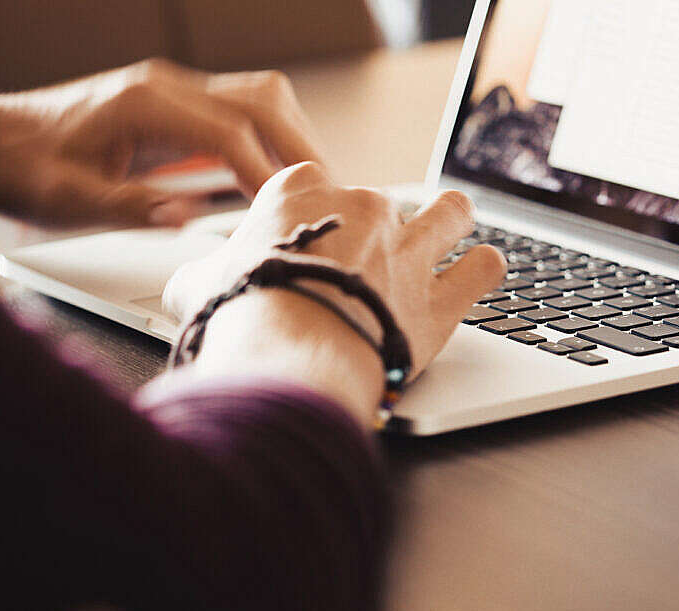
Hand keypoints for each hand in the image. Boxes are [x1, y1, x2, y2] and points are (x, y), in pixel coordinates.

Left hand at [0, 58, 323, 226]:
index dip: (266, 172)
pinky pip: (242, 110)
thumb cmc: (24, 170)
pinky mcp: (176, 106)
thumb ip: (131, 206)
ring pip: (259, 97)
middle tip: (327, 192)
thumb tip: (188, 219)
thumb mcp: (69, 200)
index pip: (230, 132)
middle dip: (301, 146)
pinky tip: (278, 172)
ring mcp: (173, 91)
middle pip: (262, 99)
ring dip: (293, 136)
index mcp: (144, 104)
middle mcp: (166, 87)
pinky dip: (271, 137)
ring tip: (313, 184)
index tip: (288, 210)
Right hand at [162, 162, 506, 423]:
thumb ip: (202, 275)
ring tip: (446, 239)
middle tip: (365, 266)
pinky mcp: (441, 300)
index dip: (313, 216)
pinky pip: (484, 268)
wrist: (286, 356)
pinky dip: (483, 271)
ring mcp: (408, 251)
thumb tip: (193, 284)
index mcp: (302, 194)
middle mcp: (364, 210)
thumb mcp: (197, 286)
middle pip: (382, 202)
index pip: (315, 185)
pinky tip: (476, 276)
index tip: (309, 244)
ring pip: (451, 212)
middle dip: (376, 230)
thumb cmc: (239, 316)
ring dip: (450, 222)